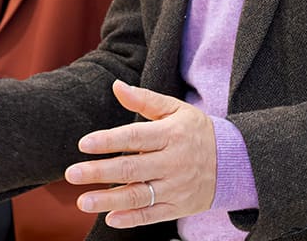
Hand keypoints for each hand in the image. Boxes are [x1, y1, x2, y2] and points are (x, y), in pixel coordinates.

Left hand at [64, 81, 216, 228]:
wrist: (235, 162)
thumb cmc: (196, 131)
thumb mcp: (176, 110)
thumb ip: (144, 99)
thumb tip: (116, 86)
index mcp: (171, 135)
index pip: (135, 137)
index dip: (109, 141)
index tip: (84, 144)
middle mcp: (174, 162)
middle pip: (132, 169)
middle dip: (99, 173)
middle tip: (71, 174)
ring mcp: (177, 187)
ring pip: (139, 196)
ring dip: (109, 201)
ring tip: (83, 202)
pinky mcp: (179, 207)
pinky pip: (152, 215)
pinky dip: (131, 219)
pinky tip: (110, 218)